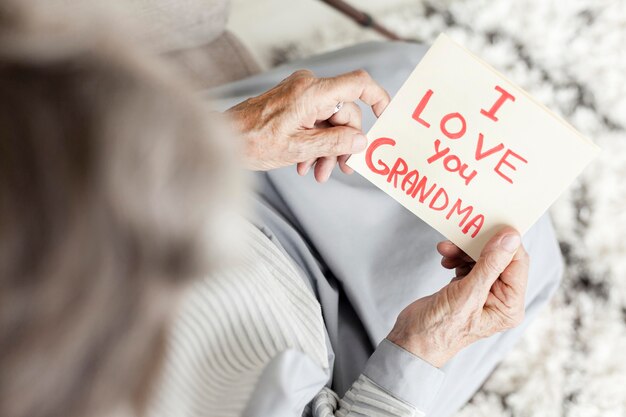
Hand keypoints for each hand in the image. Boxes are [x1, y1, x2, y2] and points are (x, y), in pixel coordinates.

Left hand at [226, 69, 390, 181]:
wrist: (223, 139)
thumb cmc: (253, 142)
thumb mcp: (299, 149)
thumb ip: (335, 143)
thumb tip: (362, 141)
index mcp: (312, 92)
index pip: (358, 84)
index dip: (378, 98)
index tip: (385, 117)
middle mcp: (307, 87)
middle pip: (344, 112)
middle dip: (343, 143)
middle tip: (339, 170)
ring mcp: (298, 93)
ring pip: (329, 120)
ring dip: (327, 148)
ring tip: (317, 173)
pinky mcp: (291, 102)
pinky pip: (314, 120)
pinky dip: (314, 142)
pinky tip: (304, 164)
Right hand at [387, 227, 528, 367]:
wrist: (412, 340)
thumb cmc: (441, 327)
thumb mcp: (467, 293)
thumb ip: (490, 264)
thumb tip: (511, 237)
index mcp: (510, 305)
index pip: (517, 263)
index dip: (505, 242)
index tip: (488, 224)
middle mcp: (501, 299)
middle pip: (499, 258)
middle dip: (479, 245)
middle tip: (460, 236)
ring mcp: (483, 293)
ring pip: (481, 258)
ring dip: (464, 250)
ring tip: (445, 250)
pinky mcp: (467, 288)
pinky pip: (468, 264)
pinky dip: (457, 257)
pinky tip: (445, 259)